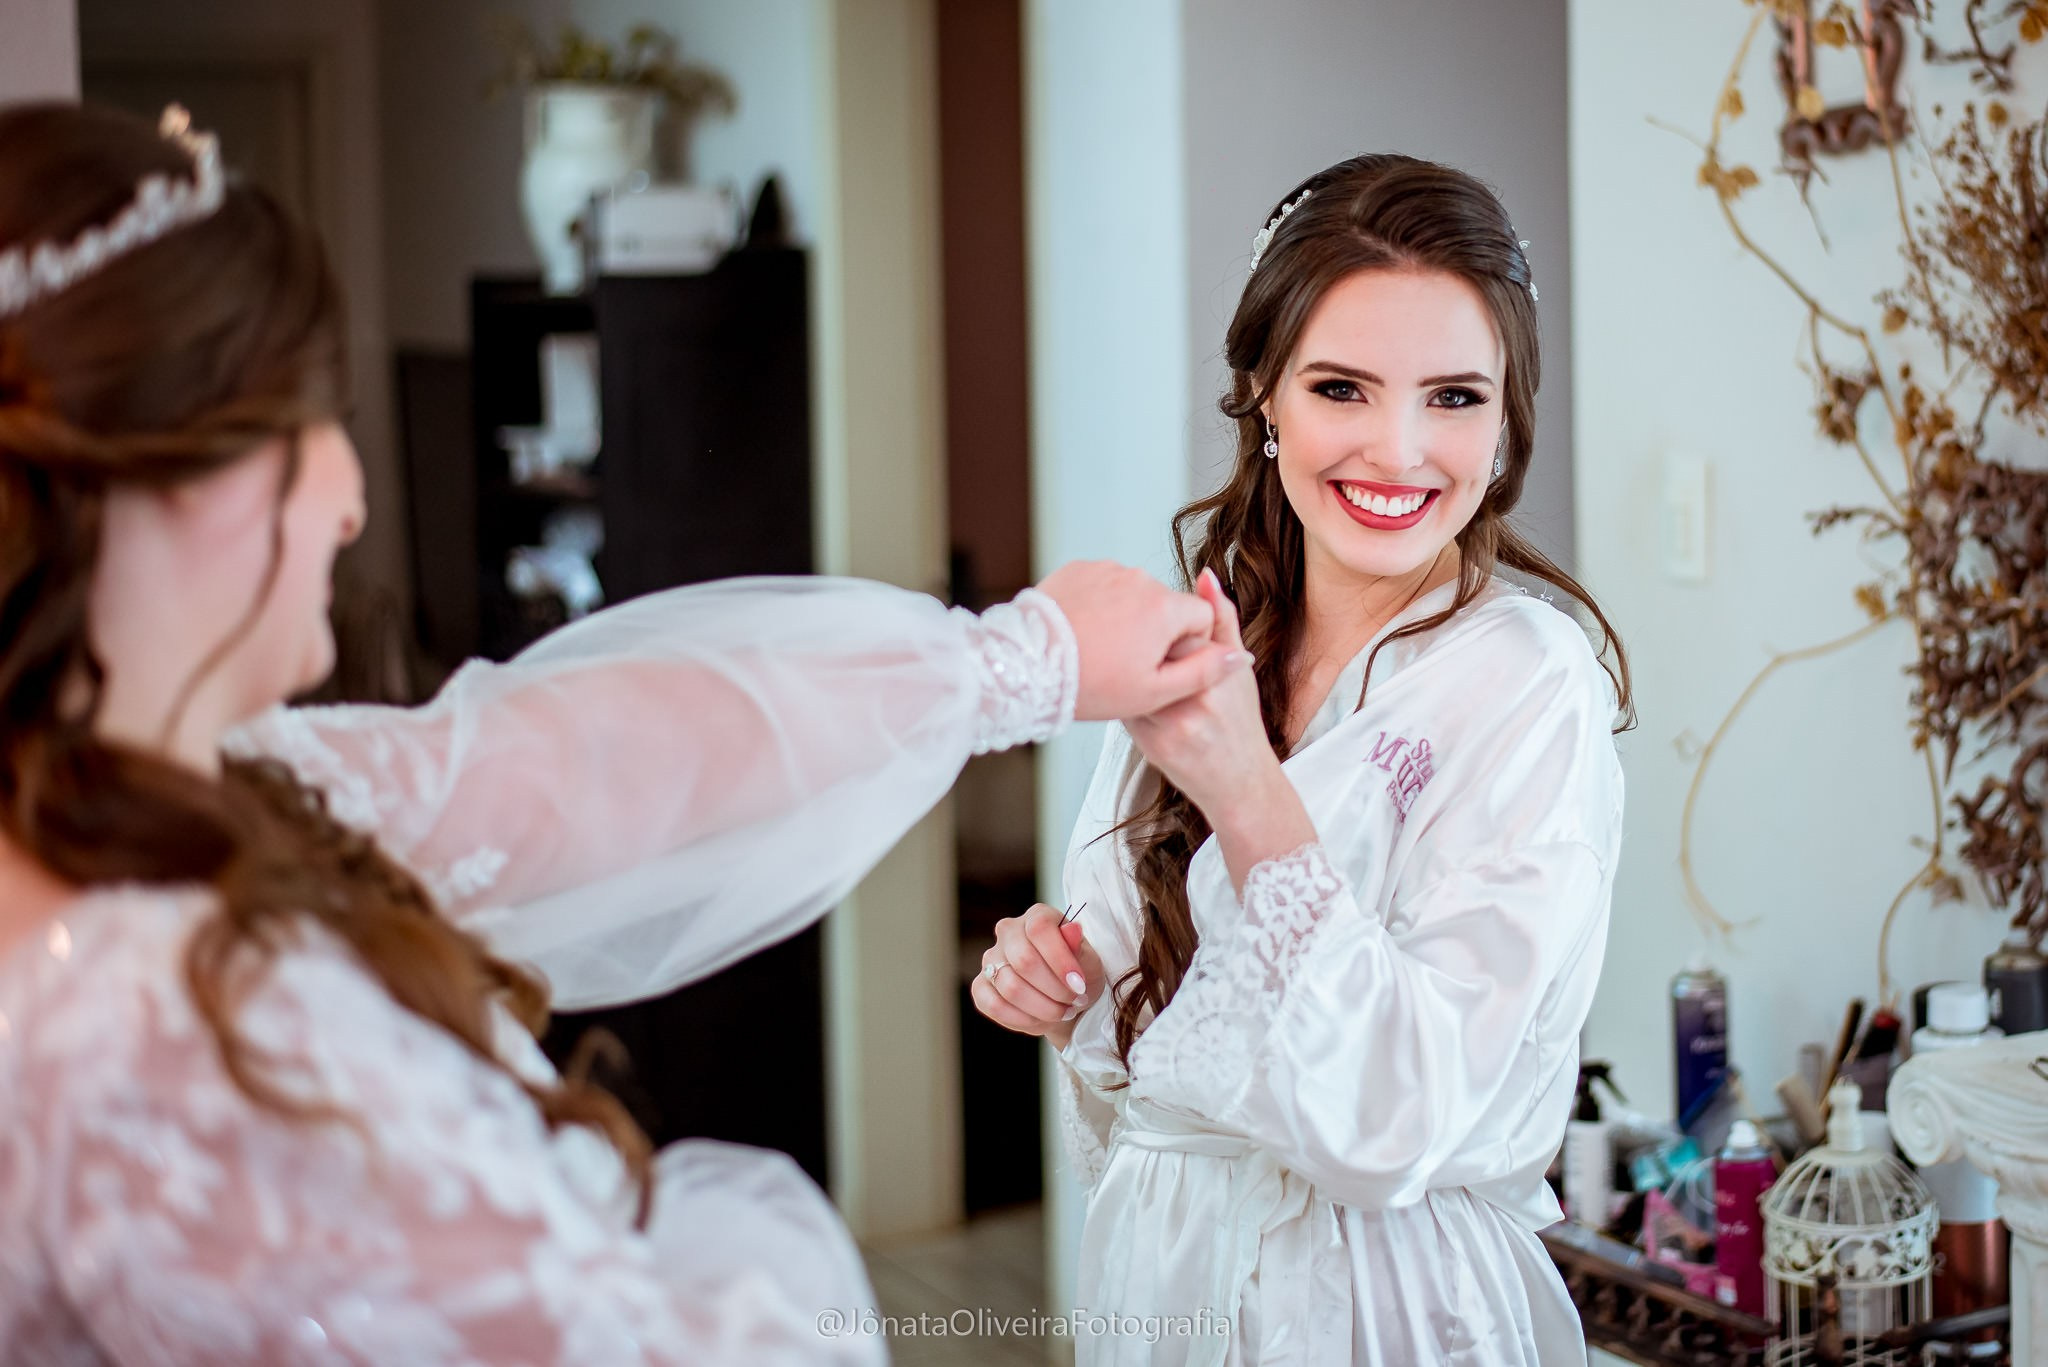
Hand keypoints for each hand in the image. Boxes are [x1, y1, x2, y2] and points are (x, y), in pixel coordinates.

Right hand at [971, 904, 1104, 1051]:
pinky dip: (1021, 1019)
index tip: (1079, 985)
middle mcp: (1008, 932)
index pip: (1039, 928)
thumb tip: (1072, 929)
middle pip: (1024, 960)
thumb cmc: (1079, 976)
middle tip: (1075, 1002)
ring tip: (1063, 1012)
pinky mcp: (981, 986)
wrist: (1067, 1002)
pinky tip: (1040, 1020)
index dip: (1059, 959)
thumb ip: (1079, 948)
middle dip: (1055, 989)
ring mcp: (991, 959)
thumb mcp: (1089, 962)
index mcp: (1037, 917)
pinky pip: (994, 1005)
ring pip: (1010, 987)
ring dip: (1043, 1008)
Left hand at [1035, 560, 1251, 720]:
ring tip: (1099, 649)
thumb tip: (1240, 656)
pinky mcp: (1079, 568)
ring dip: (1127, 617)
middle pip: (1167, 606)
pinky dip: (1100, 605)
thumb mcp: (1154, 692)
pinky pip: (1104, 585)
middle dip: (1155, 632)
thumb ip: (1205, 671)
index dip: (1185, 649)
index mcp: (1166, 607)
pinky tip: (1083, 632)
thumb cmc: (1092, 684)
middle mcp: (1141, 579)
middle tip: (1122, 665)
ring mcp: (1107, 569)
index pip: (1200, 620)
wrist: (1028, 664)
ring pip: (1135, 595)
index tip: (1156, 669)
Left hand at [1126, 569, 1317, 883]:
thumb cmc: (1239, 723)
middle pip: (1151, 654)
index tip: (1172, 644)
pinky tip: (1141, 700)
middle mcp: (1191, 703)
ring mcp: (1167, 726)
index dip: (1170, 634)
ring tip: (1148, 681)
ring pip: (1133, 679)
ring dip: (1130, 670)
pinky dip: (1125, 694)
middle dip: (1146, 650)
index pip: (1177, 633)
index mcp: (1215, 678)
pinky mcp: (1146, 741)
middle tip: (1152, 659)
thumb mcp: (1240, 668)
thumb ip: (1222, 619)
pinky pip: (1122, 703)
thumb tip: (1207, 573)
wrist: (1236, 781)